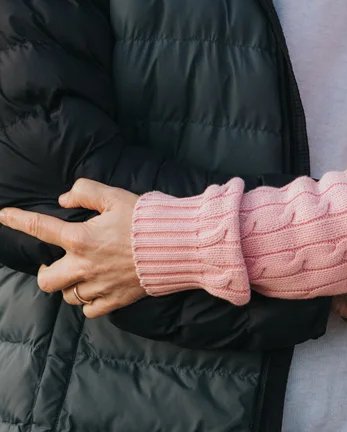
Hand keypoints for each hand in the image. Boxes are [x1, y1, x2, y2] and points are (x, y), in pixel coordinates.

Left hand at [0, 179, 142, 317]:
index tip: (2, 215)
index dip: (18, 220)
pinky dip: (89, 301)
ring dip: (69, 285)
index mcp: (81, 237)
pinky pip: (89, 309)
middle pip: (46, 279)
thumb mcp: (115, 195)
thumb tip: (64, 199)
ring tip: (81, 274)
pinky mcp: (114, 300)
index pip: (40, 228)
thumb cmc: (145, 217)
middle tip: (55, 262)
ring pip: (68, 296)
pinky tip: (97, 289)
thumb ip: (86, 191)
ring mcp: (98, 286)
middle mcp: (84, 266)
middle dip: (46, 271)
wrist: (176, 245)